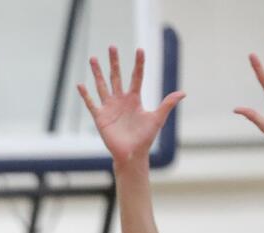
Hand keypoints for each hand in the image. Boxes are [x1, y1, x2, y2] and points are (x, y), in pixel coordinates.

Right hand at [77, 47, 184, 165]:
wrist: (132, 154)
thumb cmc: (145, 138)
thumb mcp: (157, 119)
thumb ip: (167, 104)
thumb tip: (183, 93)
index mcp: (134, 99)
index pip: (136, 76)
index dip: (138, 64)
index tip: (139, 50)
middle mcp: (121, 100)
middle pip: (116, 76)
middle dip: (114, 62)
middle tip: (112, 47)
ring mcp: (109, 108)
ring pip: (102, 85)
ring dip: (97, 73)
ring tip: (93, 59)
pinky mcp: (100, 117)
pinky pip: (91, 103)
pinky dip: (85, 95)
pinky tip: (80, 85)